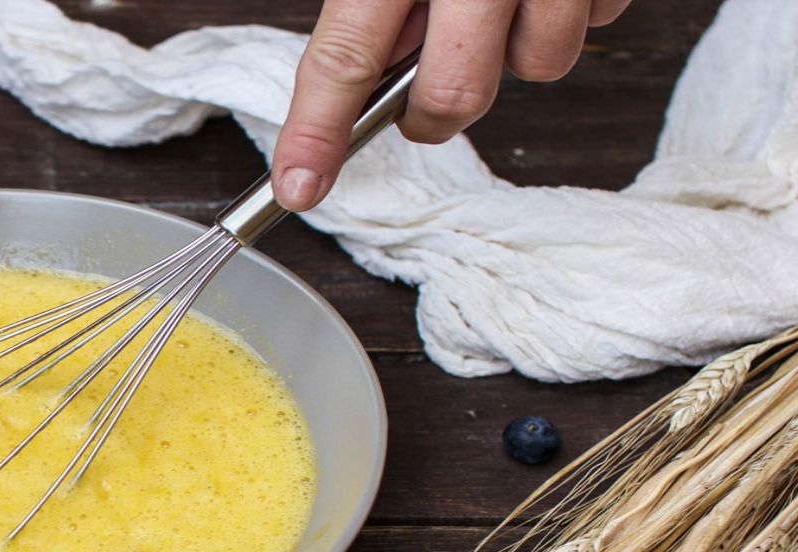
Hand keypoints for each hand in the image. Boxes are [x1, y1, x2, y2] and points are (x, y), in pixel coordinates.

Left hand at [272, 0, 634, 211]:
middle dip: (436, 109)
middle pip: (456, 92)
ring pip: (543, 63)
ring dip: (520, 47)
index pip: (345, 53)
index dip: (317, 130)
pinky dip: (575, 4)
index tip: (298, 185)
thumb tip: (369, 61)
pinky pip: (601, 16)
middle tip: (422, 90)